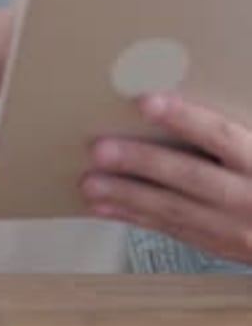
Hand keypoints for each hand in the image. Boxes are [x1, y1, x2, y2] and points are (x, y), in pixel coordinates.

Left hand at [80, 93, 251, 264]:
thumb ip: (232, 131)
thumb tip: (189, 81)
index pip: (221, 137)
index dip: (185, 118)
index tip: (146, 100)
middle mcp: (247, 196)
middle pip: (190, 177)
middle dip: (141, 163)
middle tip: (100, 149)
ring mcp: (231, 226)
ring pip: (173, 210)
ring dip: (126, 196)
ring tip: (89, 182)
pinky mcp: (216, 244)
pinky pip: (170, 229)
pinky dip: (134, 217)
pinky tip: (105, 206)